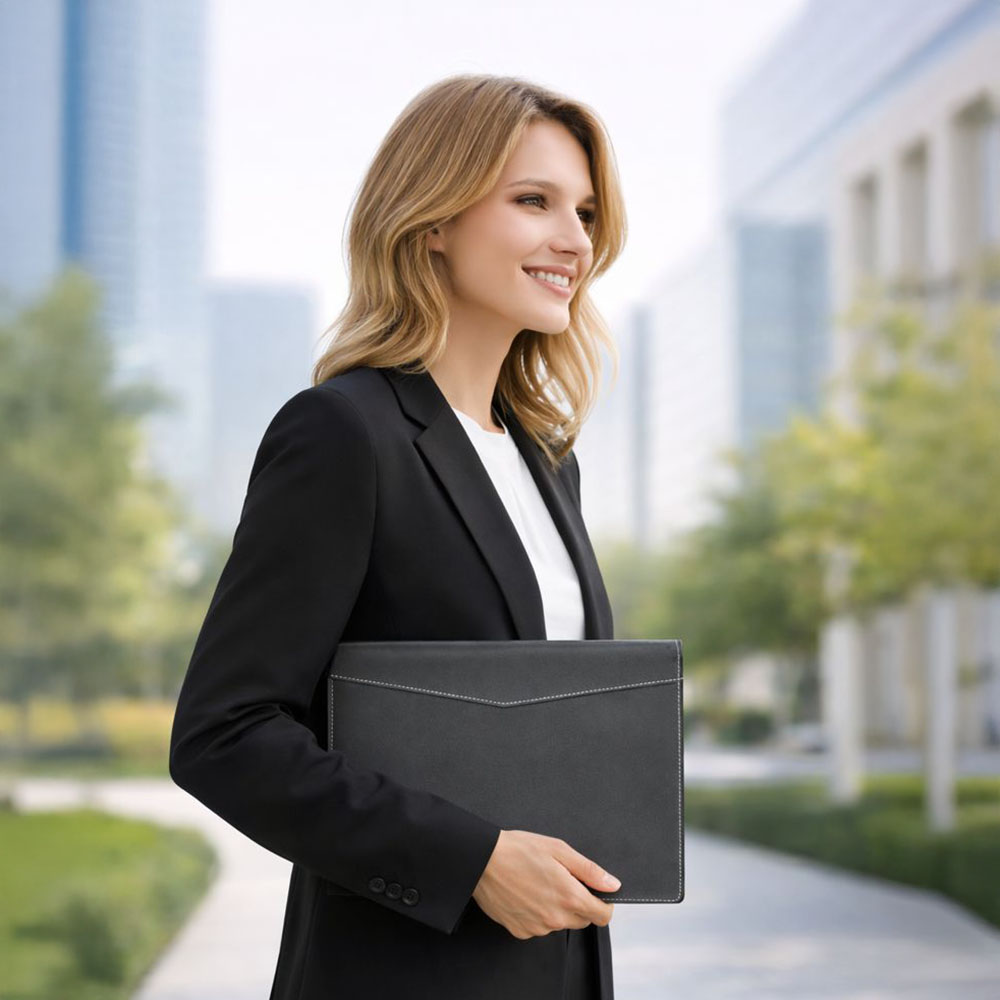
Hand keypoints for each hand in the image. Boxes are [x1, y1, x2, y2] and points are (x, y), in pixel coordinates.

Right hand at [471, 830, 618, 938]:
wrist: (482, 860)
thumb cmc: (518, 850)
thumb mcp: (558, 849)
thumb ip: (589, 870)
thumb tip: (612, 884)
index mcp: (568, 896)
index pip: (602, 916)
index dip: (604, 904)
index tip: (597, 893)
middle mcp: (554, 918)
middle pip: (582, 920)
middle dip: (579, 902)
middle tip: (562, 880)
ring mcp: (537, 927)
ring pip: (560, 923)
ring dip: (557, 908)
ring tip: (539, 883)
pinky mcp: (520, 931)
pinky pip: (539, 926)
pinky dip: (538, 914)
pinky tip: (526, 894)